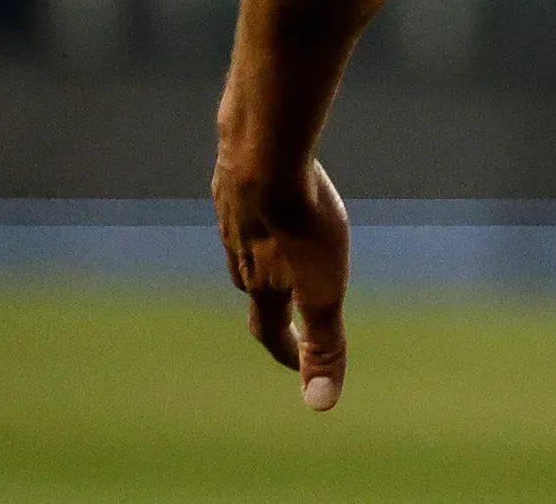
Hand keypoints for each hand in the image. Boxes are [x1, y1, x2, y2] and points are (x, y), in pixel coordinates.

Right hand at [216, 155, 352, 410]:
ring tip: (281, 254)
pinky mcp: (232, 179)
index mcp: (261, 286)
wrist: (267, 152)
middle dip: (273, 304)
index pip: (269, 331)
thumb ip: (323, 343)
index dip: (286, 351)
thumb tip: (321, 403)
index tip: (298, 363)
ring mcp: (231, 215)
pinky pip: (243, 204)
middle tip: (291, 309)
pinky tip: (269, 195)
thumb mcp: (324, 287)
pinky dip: (257, 212)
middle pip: (254, 289)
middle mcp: (238, 256)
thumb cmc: (301, 222)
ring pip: (245, 247)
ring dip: (262, 258)